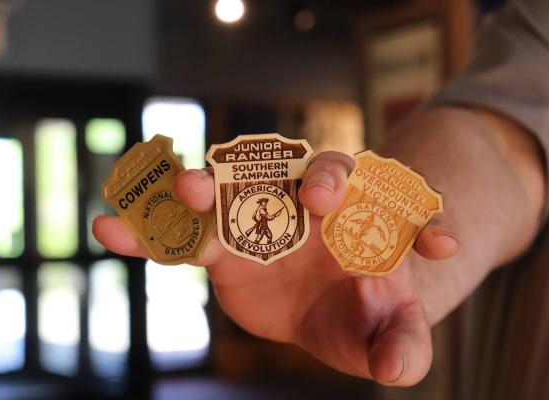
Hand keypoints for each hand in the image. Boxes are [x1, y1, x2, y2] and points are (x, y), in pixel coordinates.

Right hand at [93, 151, 458, 385]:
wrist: (326, 306)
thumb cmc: (366, 310)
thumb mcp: (389, 333)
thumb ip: (402, 345)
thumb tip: (397, 370)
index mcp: (364, 220)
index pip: (395, 205)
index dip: (420, 219)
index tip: (438, 247)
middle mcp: (310, 205)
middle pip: (311, 175)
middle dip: (309, 180)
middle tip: (314, 199)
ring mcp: (259, 218)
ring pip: (231, 191)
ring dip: (207, 187)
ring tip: (186, 190)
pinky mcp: (219, 243)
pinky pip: (177, 233)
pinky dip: (146, 231)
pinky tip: (110, 228)